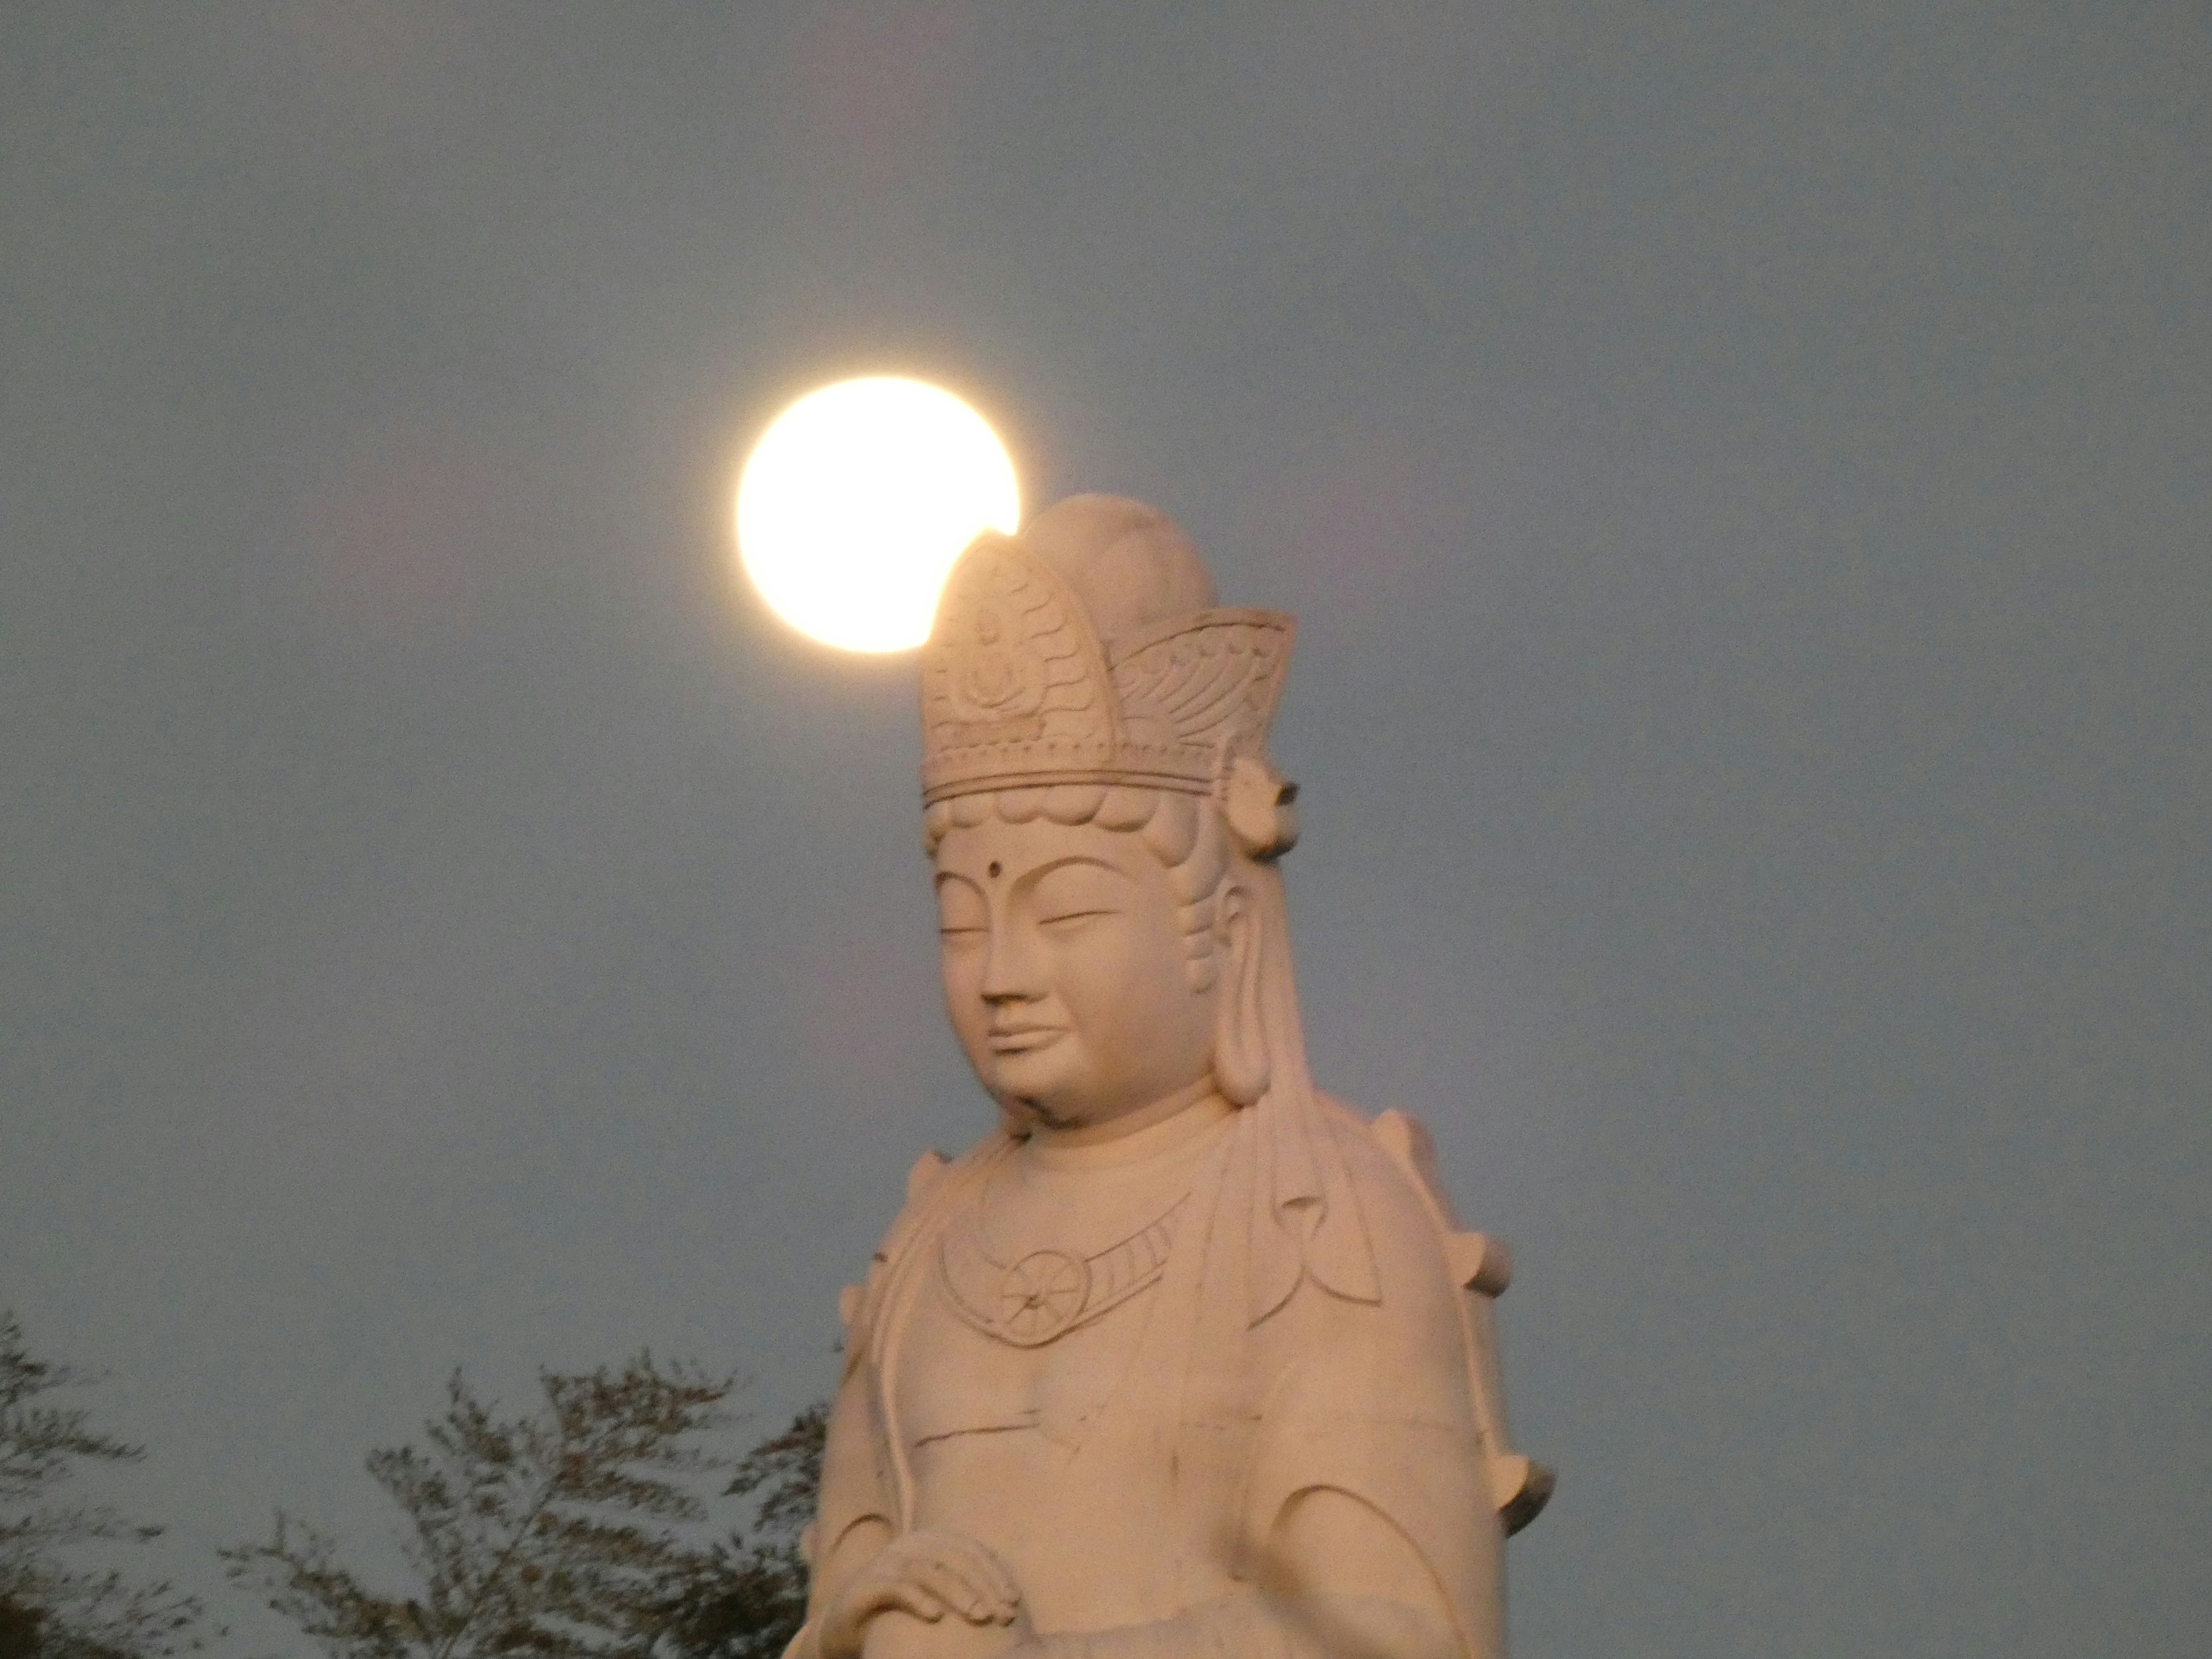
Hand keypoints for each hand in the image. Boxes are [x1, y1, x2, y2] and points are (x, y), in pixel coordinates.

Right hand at [819, 1530, 1022, 1658]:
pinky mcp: (866, 1585)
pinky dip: (917, 1599)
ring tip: (979, 1617)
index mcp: (932, 1543)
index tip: (1014, 1603)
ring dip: (958, 1593)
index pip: (972, 1552)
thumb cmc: (901, 1613)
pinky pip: (895, 1587)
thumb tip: (1012, 1602)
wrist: (846, 1625)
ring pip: (929, 1571)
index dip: (996, 1575)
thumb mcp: (937, 1596)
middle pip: (955, 1559)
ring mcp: (887, 1562)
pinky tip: (935, 1617)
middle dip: (983, 1586)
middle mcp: (911, 1546)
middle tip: (1002, 1615)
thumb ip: (965, 1588)